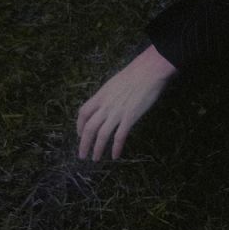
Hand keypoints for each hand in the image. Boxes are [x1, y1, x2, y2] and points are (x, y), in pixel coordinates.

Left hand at [76, 44, 175, 160]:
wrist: (149, 70)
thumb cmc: (135, 73)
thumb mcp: (114, 83)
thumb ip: (108, 95)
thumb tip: (105, 104)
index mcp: (100, 95)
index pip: (83, 113)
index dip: (79, 125)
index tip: (80, 135)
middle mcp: (106, 105)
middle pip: (89, 127)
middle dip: (84, 143)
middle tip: (82, 155)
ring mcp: (117, 112)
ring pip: (102, 135)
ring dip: (97, 149)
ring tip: (95, 158)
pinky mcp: (130, 117)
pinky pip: (120, 136)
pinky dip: (116, 147)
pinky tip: (115, 155)